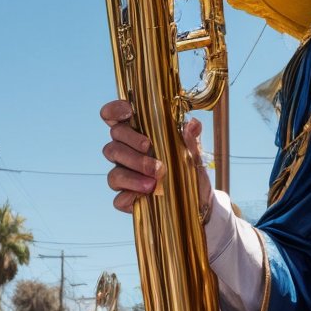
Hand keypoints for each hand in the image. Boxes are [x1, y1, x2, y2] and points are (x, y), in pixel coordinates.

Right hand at [100, 100, 212, 215]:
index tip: (128, 112)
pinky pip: (119, 199)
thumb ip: (190, 138)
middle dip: (131, 146)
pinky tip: (146, 195)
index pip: (113, 118)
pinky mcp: (127, 200)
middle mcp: (126, 154)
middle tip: (150, 150)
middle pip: (113, 144)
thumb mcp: (193, 152)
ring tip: (154, 181)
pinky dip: (130, 197)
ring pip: (114, 173)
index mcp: (137, 135)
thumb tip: (192, 124)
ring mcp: (124, 177)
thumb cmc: (189, 167)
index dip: (114, 111)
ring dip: (133, 175)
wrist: (198, 198)